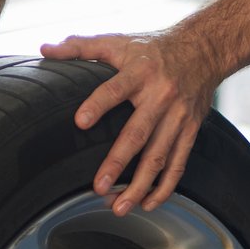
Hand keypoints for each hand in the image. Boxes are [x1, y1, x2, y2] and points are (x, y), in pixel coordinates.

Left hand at [38, 27, 216, 214]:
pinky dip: (165, 186)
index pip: (116, 88)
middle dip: (118, 162)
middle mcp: (161, 95)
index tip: (80, 122)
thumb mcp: (119, 42)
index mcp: (140, 72)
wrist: (204, 49)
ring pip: (159, 156)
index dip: (98, 104)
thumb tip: (44, 49)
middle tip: (99, 187)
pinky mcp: (190, 129)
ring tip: (119, 206)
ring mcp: (178, 116)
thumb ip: (81, 46)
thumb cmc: (154, 49)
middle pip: (139, 133)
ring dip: (140, 185)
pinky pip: (178, 163)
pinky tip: (148, 203)